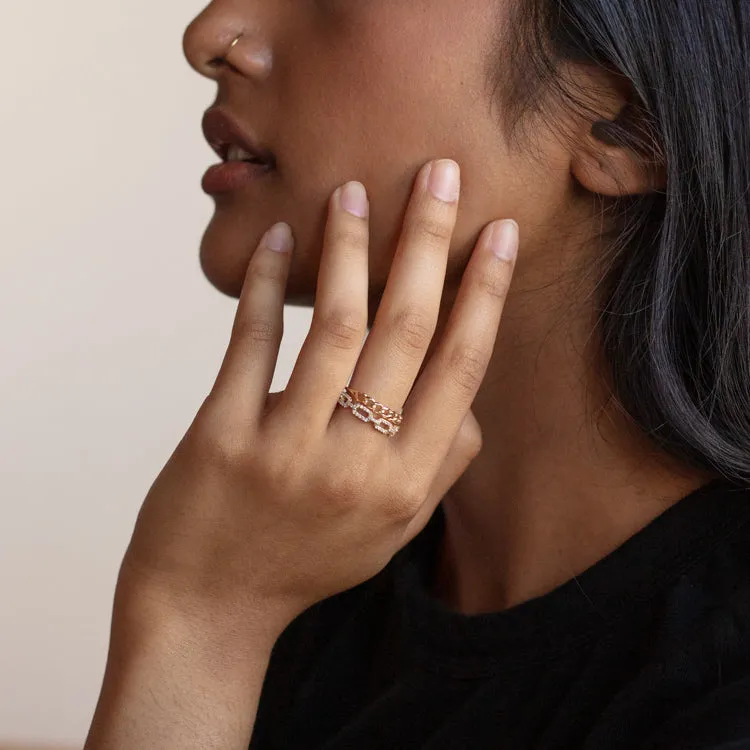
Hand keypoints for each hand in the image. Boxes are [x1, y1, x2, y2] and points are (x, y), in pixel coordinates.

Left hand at [120, 159, 518, 639]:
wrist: (210, 609)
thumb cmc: (308, 560)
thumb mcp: (392, 531)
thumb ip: (440, 468)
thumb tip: (473, 402)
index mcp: (407, 484)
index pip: (461, 368)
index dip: (484, 293)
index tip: (498, 232)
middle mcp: (356, 464)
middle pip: (406, 331)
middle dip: (429, 243)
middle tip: (441, 175)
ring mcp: (286, 449)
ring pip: (333, 325)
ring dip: (349, 249)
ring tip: (355, 191)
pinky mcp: (222, 436)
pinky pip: (251, 341)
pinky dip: (265, 284)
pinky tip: (282, 237)